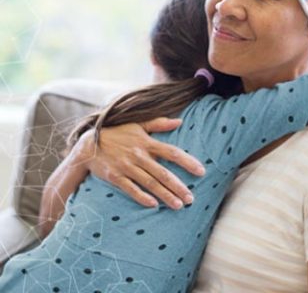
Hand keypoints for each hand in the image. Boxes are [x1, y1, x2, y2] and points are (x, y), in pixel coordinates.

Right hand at [79, 117, 204, 208]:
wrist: (88, 144)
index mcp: (146, 142)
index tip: (201, 171)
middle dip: (178, 187)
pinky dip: (142, 197)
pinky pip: (130, 188)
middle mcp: (138, 155)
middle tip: (191, 199)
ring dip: (165, 195)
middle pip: (163, 173)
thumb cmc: (117, 133)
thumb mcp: (138, 124)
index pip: (172, 152)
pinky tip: (153, 205)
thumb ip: (159, 123)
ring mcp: (126, 166)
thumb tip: (179, 120)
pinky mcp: (115, 177)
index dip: (187, 162)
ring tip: (178, 205)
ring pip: (150, 183)